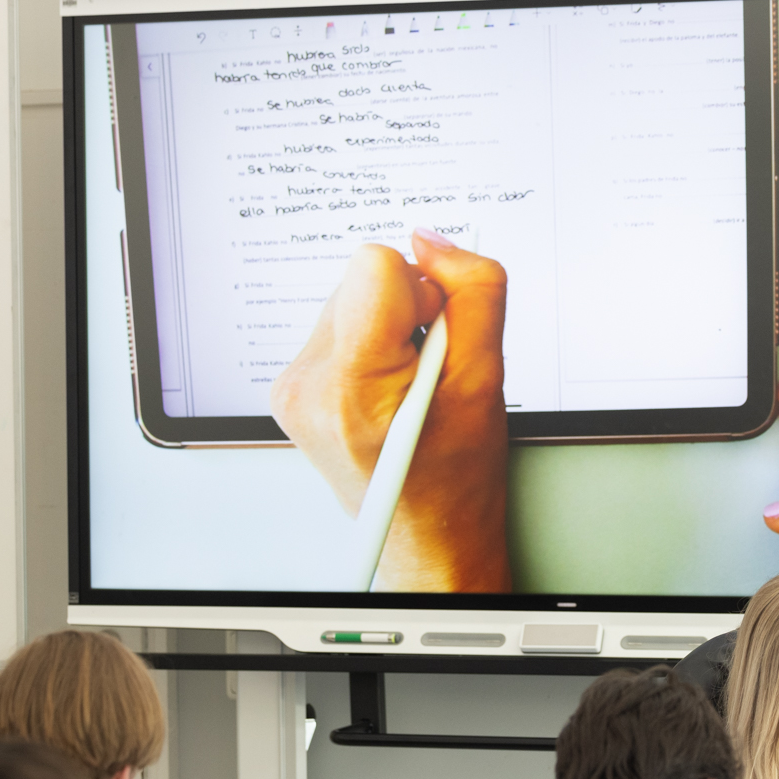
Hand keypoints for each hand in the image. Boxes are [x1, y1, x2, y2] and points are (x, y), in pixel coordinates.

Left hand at [270, 229, 510, 591]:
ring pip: (351, 300)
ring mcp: (293, 386)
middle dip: (406, 314)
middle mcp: (308, 381)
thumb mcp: (487, 377)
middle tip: (427, 374)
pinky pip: (339, 328)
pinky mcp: (292, 387)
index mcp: (351, 383)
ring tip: (409, 389)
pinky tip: (388, 393)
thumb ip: (473, 293)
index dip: (424, 292)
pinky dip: (370, 350)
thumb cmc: (456, 475)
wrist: (427, 537)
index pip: (376, 265)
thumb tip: (433, 240)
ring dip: (389, 332)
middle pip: (363, 279)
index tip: (435, 339)